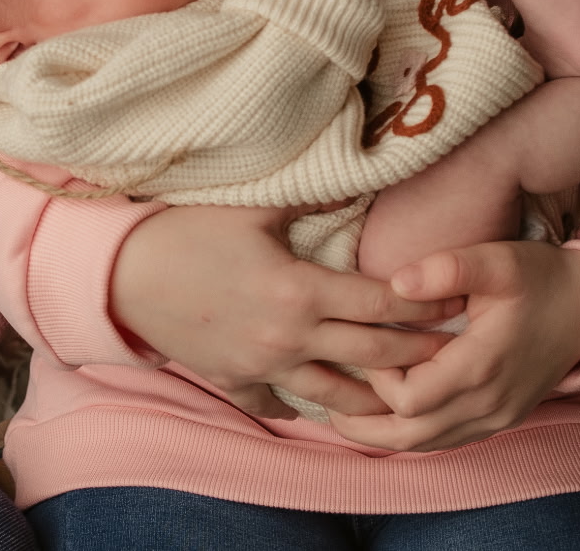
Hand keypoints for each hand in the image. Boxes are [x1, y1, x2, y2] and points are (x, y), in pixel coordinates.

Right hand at [110, 203, 458, 418]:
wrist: (124, 274)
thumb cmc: (188, 229)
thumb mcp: (255, 206)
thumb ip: (312, 196)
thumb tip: (358, 175)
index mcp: (300, 289)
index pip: (381, 303)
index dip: (423, 305)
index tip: (456, 304)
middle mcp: (289, 336)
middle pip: (373, 354)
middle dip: (418, 355)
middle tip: (454, 353)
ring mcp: (262, 366)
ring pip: (335, 394)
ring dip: (375, 395)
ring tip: (409, 393)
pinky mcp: (234, 380)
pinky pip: (278, 405)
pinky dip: (303, 405)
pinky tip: (324, 404)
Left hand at [328, 240, 579, 451]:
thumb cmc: (542, 277)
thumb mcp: (500, 259)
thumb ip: (450, 267)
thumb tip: (397, 282)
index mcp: (482, 366)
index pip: (410, 398)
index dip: (378, 378)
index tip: (369, 347)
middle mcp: (489, 403)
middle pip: (411, 435)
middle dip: (366, 423)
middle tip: (330, 401)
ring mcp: (497, 417)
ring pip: (428, 445)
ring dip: (385, 435)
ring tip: (346, 415)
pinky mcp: (501, 419)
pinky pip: (448, 440)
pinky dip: (415, 434)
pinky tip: (391, 416)